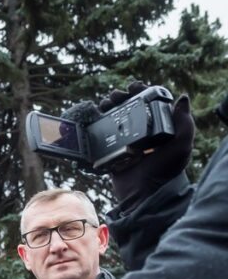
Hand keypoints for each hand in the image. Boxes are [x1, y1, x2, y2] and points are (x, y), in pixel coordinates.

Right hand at [100, 81, 194, 210]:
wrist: (141, 192)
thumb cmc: (164, 170)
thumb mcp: (181, 145)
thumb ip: (184, 123)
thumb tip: (182, 98)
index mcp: (158, 128)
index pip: (149, 103)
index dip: (141, 91)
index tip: (133, 87)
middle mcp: (141, 132)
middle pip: (128, 107)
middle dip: (120, 97)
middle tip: (115, 96)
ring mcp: (124, 142)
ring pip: (113, 118)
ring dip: (107, 107)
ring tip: (104, 104)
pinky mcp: (110, 151)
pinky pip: (101, 134)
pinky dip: (96, 124)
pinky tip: (94, 116)